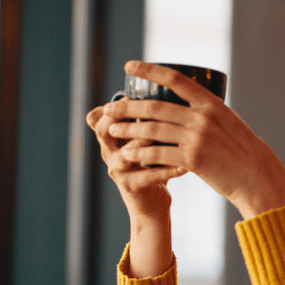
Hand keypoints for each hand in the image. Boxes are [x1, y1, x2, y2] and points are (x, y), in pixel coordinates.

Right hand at [87, 97, 186, 222]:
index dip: (113, 105)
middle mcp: (110, 151)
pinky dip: (168, 169)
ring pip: (126, 153)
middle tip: (146, 109)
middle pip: (103, 130)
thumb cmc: (154, 162)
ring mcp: (118, 170)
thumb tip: (173, 83)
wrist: (153, 201)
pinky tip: (185, 165)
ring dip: (143, 142)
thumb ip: (151, 117)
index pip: (100, 116)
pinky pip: (149, 176)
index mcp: (112, 136)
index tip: (131, 94)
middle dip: (122, 118)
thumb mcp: (148, 137)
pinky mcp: (132, 186)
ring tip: (163, 135)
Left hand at [104, 61, 284, 218]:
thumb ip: (206, 114)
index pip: (175, 78)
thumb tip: (184, 107)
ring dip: (128, 129)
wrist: (258, 177)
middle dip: (127, 106)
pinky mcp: (193, 160)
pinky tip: (127, 154)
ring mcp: (198, 138)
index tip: (129, 66)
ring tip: (112, 130)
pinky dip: (139, 154)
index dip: (149, 70)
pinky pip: (158, 154)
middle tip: (109, 108)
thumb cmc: (242, 151)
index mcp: (211, 103)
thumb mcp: (228, 123)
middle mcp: (203, 117)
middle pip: (155, 106)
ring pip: (152, 130)